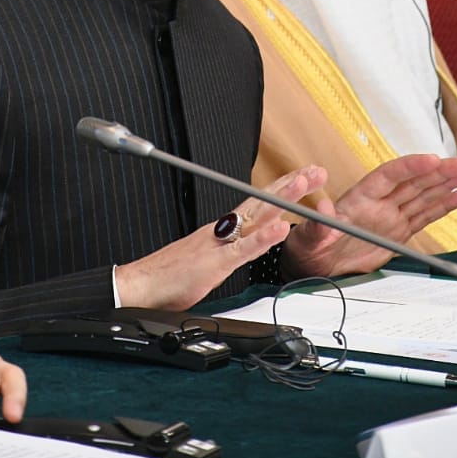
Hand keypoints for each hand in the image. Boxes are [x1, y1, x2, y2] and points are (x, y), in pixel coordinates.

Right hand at [115, 165, 327, 309]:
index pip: (258, 204)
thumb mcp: (208, 263)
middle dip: (291, 185)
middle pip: (262, 202)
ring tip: (304, 185)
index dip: (281, 189)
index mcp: (222, 230)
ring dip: (282, 200)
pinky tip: (281, 230)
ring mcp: (219, 244)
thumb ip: (228, 253)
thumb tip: (243, 249)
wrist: (140, 286)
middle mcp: (222, 230)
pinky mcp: (214, 264)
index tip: (304, 177)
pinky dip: (263, 239)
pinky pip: (243, 250)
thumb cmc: (169, 277)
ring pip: (256, 218)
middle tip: (316, 171)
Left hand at [283, 153, 456, 279]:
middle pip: (413, 182)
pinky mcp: (399, 232)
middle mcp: (379, 203)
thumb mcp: (310, 237)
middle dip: (438, 172)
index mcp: (360, 198)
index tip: (432, 159)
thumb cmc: (309, 244)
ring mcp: (390, 216)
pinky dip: (443, 206)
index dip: (411, 166)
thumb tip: (323, 213)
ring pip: (423, 195)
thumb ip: (319, 226)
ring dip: (446, 184)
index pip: (390, 176)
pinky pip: (425, 215)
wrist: (314, 263)